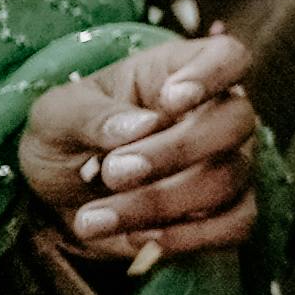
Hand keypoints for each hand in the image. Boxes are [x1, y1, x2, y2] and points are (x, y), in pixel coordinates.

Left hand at [14, 31, 255, 271]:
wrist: (57, 197)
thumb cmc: (63, 138)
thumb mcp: (56, 116)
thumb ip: (93, 115)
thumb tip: (142, 126)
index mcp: (180, 72)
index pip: (229, 57)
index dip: (212, 75)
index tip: (171, 99)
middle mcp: (216, 114)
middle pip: (237, 121)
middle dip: (175, 150)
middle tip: (112, 171)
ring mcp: (229, 164)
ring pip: (229, 178)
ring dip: (160, 203)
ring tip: (93, 217)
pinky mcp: (225, 213)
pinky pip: (236, 225)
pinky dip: (188, 237)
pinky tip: (138, 238)